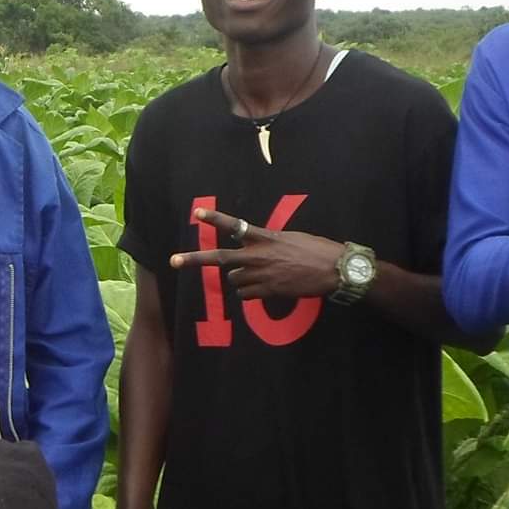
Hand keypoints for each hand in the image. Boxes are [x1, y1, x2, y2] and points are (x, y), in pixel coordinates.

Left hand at [168, 207, 340, 298]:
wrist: (335, 270)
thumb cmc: (317, 250)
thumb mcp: (291, 237)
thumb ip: (269, 241)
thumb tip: (258, 246)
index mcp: (265, 237)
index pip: (235, 225)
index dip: (215, 219)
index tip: (197, 213)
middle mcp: (258, 256)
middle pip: (219, 258)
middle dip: (194, 260)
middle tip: (174, 260)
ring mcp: (260, 275)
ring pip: (233, 280)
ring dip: (239, 279)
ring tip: (257, 276)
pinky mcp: (267, 292)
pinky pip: (245, 295)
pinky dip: (249, 293)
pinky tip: (264, 288)